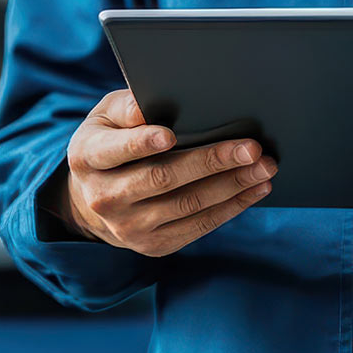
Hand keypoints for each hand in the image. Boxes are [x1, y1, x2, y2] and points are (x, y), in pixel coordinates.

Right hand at [51, 89, 276, 256]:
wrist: (96, 198)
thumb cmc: (111, 141)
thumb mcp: (106, 116)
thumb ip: (126, 107)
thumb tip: (148, 107)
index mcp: (88, 157)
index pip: (115, 151)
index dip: (141, 143)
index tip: (169, 135)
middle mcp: (105, 198)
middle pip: (162, 179)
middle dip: (210, 162)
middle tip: (250, 147)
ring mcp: (130, 227)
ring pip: (187, 205)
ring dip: (232, 186)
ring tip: (265, 167)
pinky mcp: (155, 245)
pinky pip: (199, 226)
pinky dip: (232, 207)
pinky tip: (255, 189)